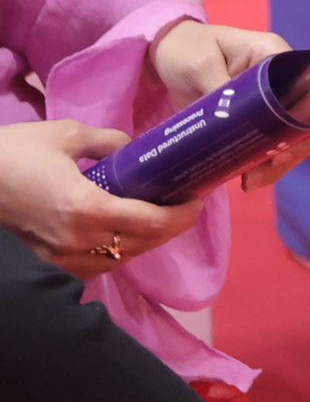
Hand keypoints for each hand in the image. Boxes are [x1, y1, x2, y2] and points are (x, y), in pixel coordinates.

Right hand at [0, 119, 193, 275]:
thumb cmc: (14, 153)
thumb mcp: (67, 135)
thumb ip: (109, 141)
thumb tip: (133, 147)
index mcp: (86, 209)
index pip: (151, 223)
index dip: (183, 215)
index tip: (198, 199)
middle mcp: (76, 241)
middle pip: (141, 245)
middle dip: (170, 227)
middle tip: (184, 205)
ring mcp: (59, 257)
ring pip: (118, 260)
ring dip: (144, 242)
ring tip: (159, 218)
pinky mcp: (45, 261)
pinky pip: (93, 266)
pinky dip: (115, 253)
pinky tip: (121, 234)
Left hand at [144, 22, 309, 192]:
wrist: (166, 51)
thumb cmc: (185, 49)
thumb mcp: (200, 65)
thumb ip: (222, 90)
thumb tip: (237, 121)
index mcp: (277, 58)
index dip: (307, 124)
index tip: (279, 152)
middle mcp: (284, 78)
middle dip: (294, 150)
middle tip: (260, 174)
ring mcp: (271, 98)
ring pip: (294, 134)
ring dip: (280, 161)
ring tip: (250, 182)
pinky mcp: (255, 116)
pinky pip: (272, 141)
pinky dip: (264, 161)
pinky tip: (246, 176)